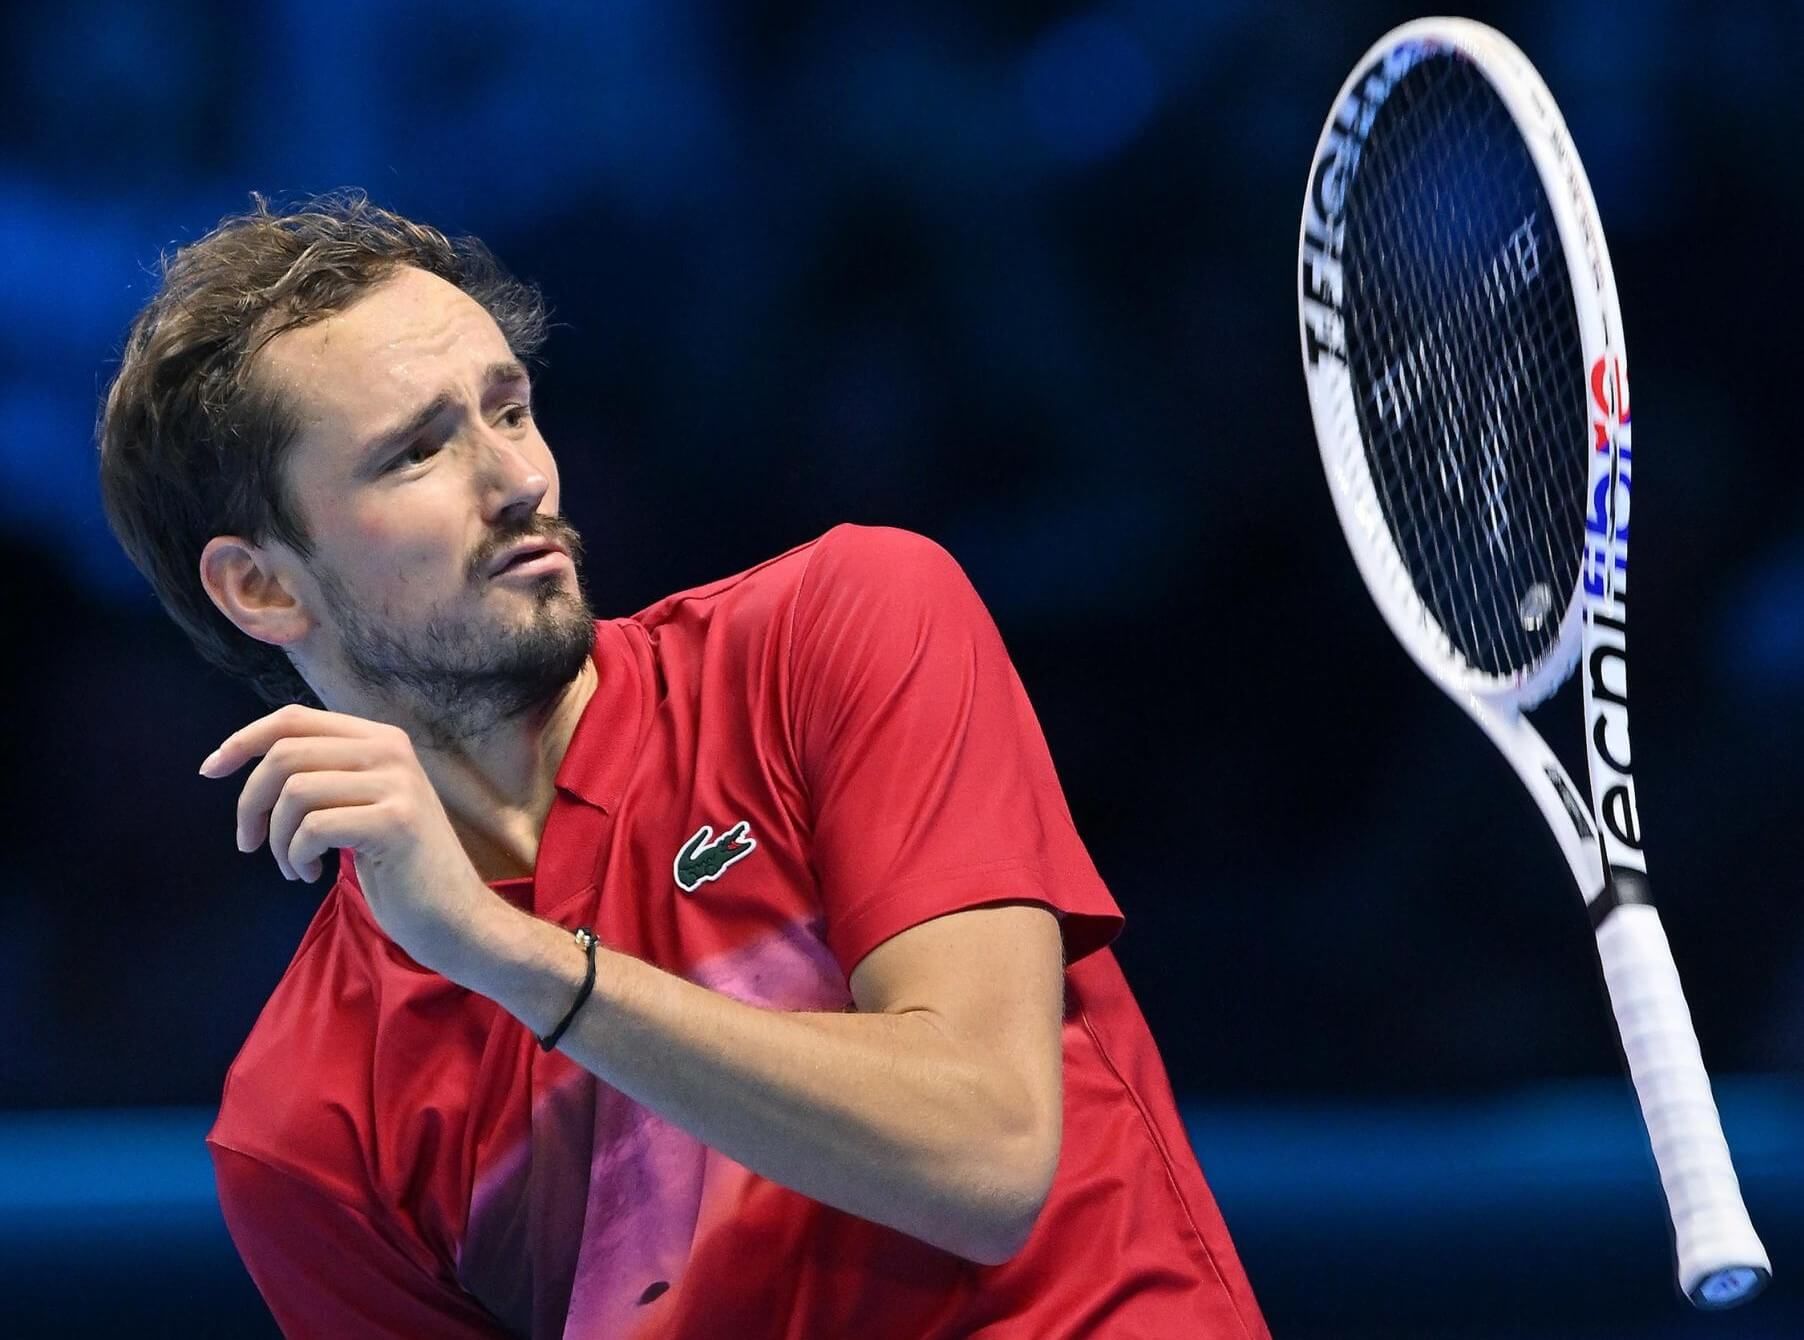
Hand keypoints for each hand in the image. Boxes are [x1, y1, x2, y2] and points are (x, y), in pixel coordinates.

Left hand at [198, 704, 503, 979]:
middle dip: (251, 802)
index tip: (210, 770)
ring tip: (291, 866)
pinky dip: (296, 856)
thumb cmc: (401, 867)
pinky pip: (313, 828)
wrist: (455, 917)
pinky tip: (310, 876)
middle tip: (251, 843)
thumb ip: (326, 774)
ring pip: (294, 792)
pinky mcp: (395, 821)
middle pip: (285, 754)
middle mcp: (390, 750)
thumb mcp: (362, 805)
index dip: (243, 740)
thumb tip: (253, 757)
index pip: (293, 719)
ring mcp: (397, 783)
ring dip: (277, 839)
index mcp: (380, 738)